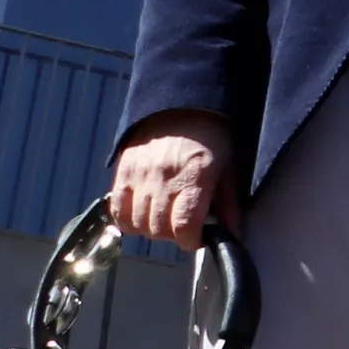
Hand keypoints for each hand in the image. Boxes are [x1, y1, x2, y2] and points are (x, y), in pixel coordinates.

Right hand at [109, 111, 235, 249]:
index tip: (195, 240)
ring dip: (150, 230)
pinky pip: (116, 210)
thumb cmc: (212, 139)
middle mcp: (164, 178)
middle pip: (158, 229)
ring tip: (164, 220)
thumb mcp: (229, 167)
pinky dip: (127, 221)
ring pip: (137, 223)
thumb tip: (231, 235)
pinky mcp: (122, 172)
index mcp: (195, 177)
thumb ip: (229, 203)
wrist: (181, 107)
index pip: (183, 225)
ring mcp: (139, 175)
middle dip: (172, 236)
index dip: (189, 241)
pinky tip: (142, 216)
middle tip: (182, 227)